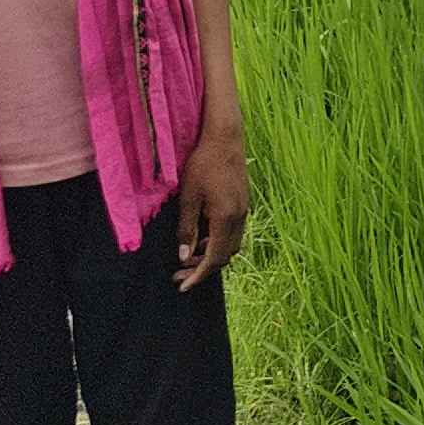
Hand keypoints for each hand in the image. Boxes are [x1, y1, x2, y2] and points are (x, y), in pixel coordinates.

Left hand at [174, 122, 251, 287]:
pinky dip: (217, 241)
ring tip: (188, 256)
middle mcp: (240, 217)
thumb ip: (187, 229)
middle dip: (203, 269)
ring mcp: (244, 210)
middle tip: (179, 275)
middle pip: (225, 255)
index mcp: (226, 218)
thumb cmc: (202, 164)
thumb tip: (184, 256)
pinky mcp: (242, 203)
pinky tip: (201, 237)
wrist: (224, 138)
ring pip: (231, 244)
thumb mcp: (188, 198)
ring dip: (211, 255)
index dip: (198, 275)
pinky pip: (233, 232)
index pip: (214, 258)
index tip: (183, 286)